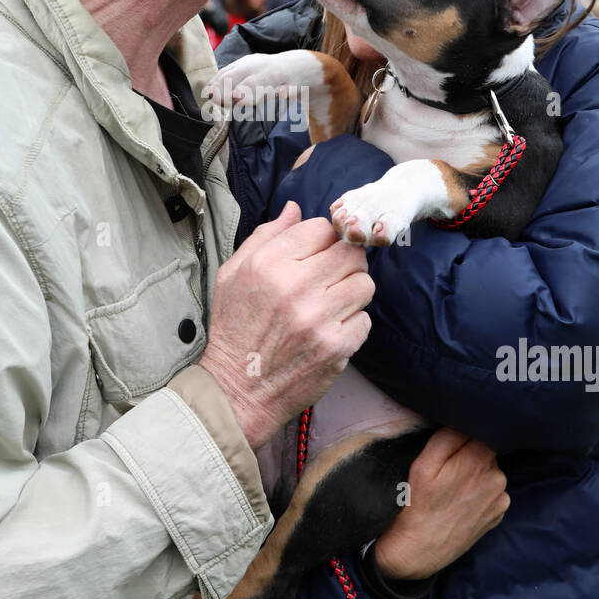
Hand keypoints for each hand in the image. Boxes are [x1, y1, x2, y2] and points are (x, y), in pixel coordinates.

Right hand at [201, 200, 373, 449]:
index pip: (321, 228)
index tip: (316, 255)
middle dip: (344, 261)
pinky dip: (351, 324)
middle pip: (350, 252)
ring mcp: (319, 318)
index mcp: (269, 263)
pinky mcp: (336, 347)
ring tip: (331, 303)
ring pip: (364, 284)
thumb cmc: (234, 328)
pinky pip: (364, 319)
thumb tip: (295, 209)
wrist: (236, 389)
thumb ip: (266, 236)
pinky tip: (329, 330)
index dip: (322, 240)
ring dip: (351, 291)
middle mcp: (295, 286)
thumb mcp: (233, 273)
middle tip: (330, 277)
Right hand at [373, 429, 509, 579]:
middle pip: (486, 452)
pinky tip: (461, 503)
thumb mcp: (423, 464)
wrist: (420, 550)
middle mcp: (498, 477)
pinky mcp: (499, 515)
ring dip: (475, 476)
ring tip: (452, 491)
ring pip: (489, 473)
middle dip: (469, 457)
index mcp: (480, 458)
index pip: (480, 432)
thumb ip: (447, 437)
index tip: (449, 452)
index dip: (463, 438)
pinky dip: (480, 494)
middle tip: (446, 473)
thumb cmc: (417, 504)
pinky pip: (492, 493)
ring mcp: (501, 498)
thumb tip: (464, 424)